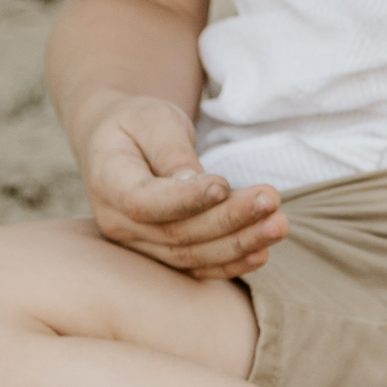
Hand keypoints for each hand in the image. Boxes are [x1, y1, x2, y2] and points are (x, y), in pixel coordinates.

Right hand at [77, 92, 285, 279]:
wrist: (121, 144)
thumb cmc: (139, 124)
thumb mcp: (154, 120)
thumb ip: (171, 150)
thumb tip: (197, 183)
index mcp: (108, 182)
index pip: (145, 202)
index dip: (186, 199)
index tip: (224, 185)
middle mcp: (117, 223)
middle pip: (177, 233)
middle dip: (229, 219)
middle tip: (272, 200)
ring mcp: (138, 245)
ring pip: (191, 255)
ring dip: (239, 244)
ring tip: (278, 225)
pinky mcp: (161, 254)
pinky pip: (197, 266)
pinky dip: (230, 263)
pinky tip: (262, 253)